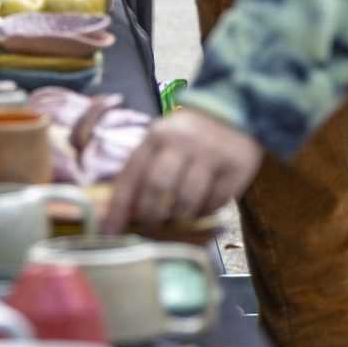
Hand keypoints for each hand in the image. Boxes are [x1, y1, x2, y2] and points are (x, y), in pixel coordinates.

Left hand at [103, 108, 262, 232]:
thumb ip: (143, 171)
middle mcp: (182, 142)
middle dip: (150, 217)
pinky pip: (215, 203)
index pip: (131, 176)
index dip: (119, 207)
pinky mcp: (236, 168)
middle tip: (150, 230)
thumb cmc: (187, 138)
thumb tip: (120, 214)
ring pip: (187, 201)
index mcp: (156, 136)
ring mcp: (211, 154)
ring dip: (179, 220)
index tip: (111, 232)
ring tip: (177, 222)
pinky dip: (205, 213)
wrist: (232, 114)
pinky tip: (202, 210)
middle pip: (158, 188)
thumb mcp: (161, 143)